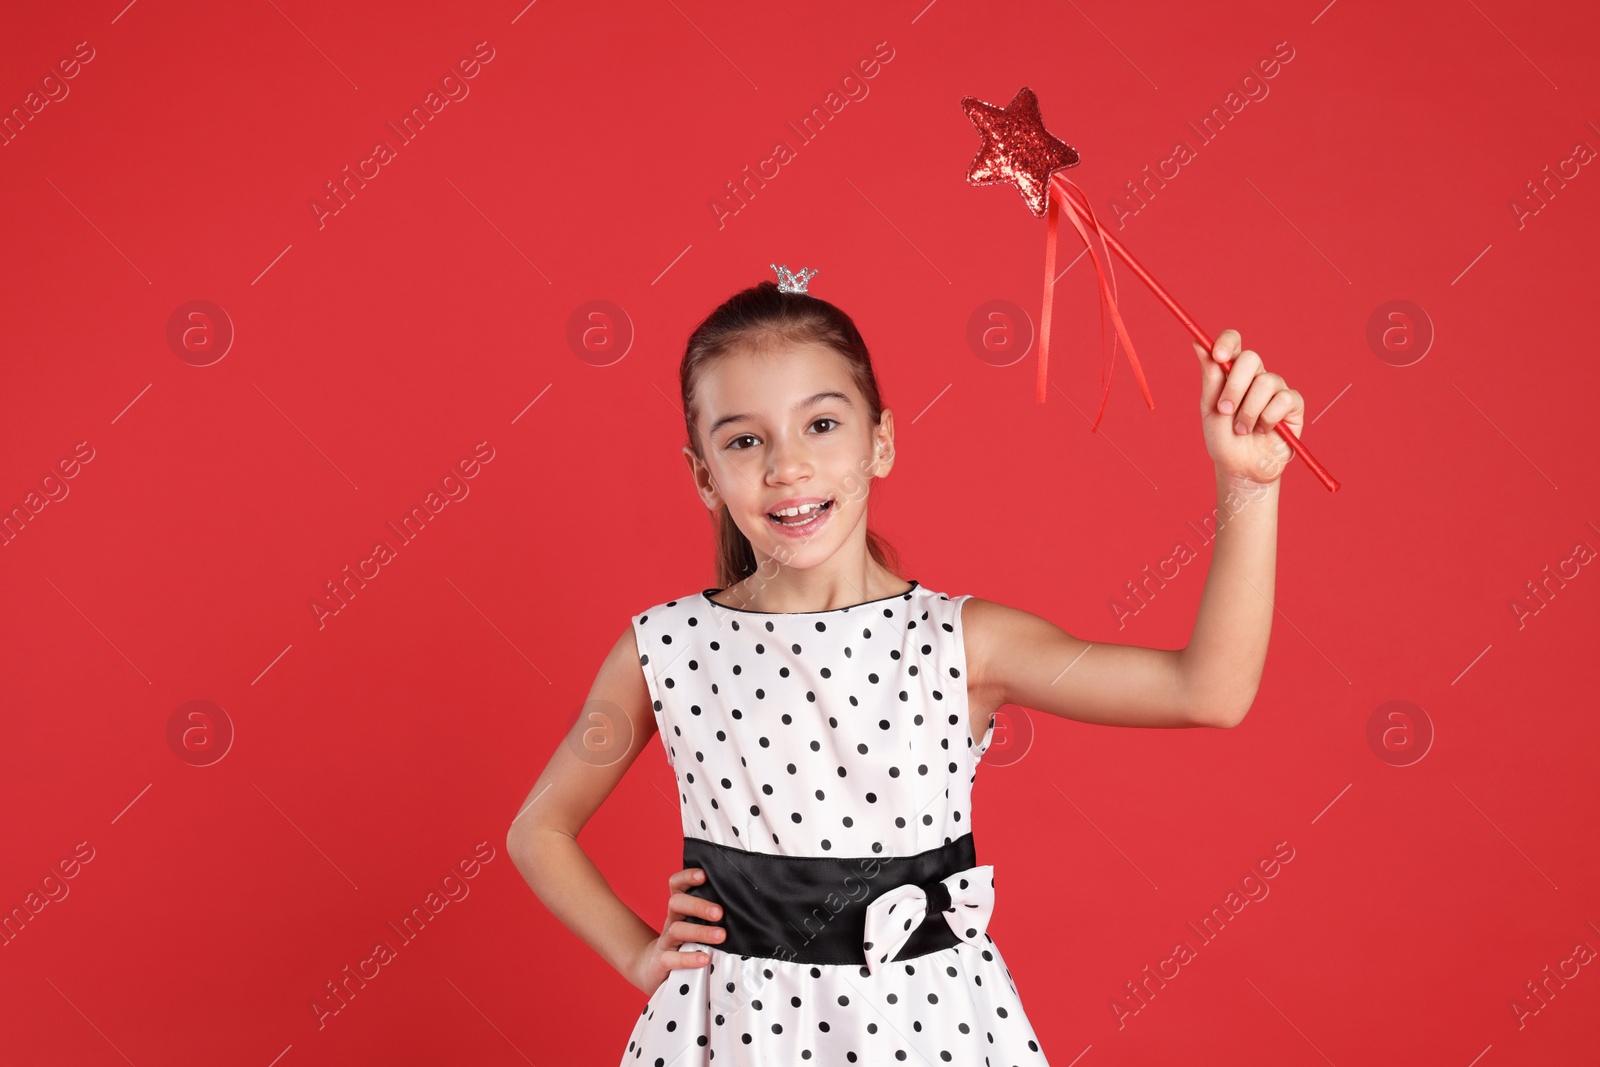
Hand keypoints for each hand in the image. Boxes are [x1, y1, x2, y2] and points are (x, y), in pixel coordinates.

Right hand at [624, 866, 724, 995]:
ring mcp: (665, 941)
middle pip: (677, 903)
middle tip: (719, 913)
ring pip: (676, 930)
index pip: (677, 885)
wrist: (654, 967)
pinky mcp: (662, 962)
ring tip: (720, 936)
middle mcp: (671, 921)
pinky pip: (671, 958)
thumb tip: (745, 905)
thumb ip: (711, 914)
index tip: (704, 875)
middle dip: (698, 906)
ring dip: (699, 932)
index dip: (687, 877)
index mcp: (680, 909)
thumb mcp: (694, 924)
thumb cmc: (683, 942)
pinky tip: (704, 959)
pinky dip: (688, 958)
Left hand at [1194, 329, 1304, 485]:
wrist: (1240, 469)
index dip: (1227, 342)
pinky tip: (1264, 431)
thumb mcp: (1210, 408)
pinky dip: (1268, 419)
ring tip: (1242, 430)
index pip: (1234, 342)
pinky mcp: (1293, 404)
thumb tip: (1197, 342)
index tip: (1218, 355)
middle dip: (1235, 386)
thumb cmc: (1223, 439)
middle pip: (1251, 358)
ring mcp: (1276, 388)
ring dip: (1249, 411)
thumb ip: (1209, 376)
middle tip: (1225, 410)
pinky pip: (1284, 399)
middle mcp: (1256, 376)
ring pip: (1266, 382)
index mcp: (1232, 372)